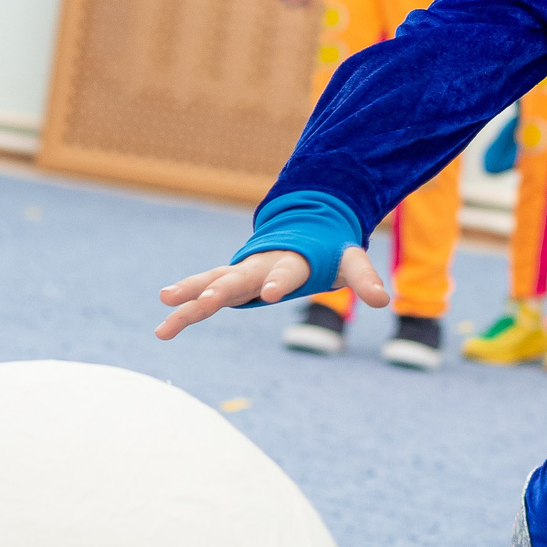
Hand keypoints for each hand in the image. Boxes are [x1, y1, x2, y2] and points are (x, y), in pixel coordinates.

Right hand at [153, 246, 389, 339]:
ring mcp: (243, 272)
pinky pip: (204, 291)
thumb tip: (384, 301)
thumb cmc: (328, 250)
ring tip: (164, 305)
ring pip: (213, 282)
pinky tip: (163, 320)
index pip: (286, 271)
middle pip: (240, 277)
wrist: (305, 226)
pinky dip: (186, 301)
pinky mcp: (231, 280)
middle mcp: (262, 264)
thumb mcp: (349, 261)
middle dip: (222, 288)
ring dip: (191, 294)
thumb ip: (363, 278)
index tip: (271, 294)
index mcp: (293, 260)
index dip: (280, 281)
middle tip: (204, 300)